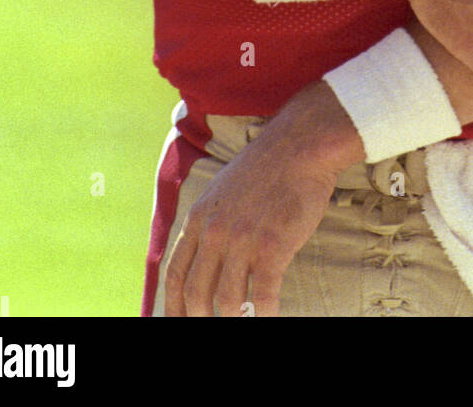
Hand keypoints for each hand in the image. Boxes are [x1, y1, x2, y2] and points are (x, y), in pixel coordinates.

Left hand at [164, 92, 348, 317]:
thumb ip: (210, 220)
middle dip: (200, 318)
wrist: (299, 146)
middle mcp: (215, 232)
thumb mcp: (222, 189)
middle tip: (214, 326)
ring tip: (243, 323)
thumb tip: (204, 249)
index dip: (173, 305)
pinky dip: (264, 315)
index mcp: (199, 218)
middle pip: (196, 293)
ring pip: (227, 301)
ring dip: (233, 320)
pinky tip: (269, 317)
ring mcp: (243, 240)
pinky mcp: (272, 247)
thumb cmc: (266, 167)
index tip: (178, 321)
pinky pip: (262, 296)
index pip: (175, 273)